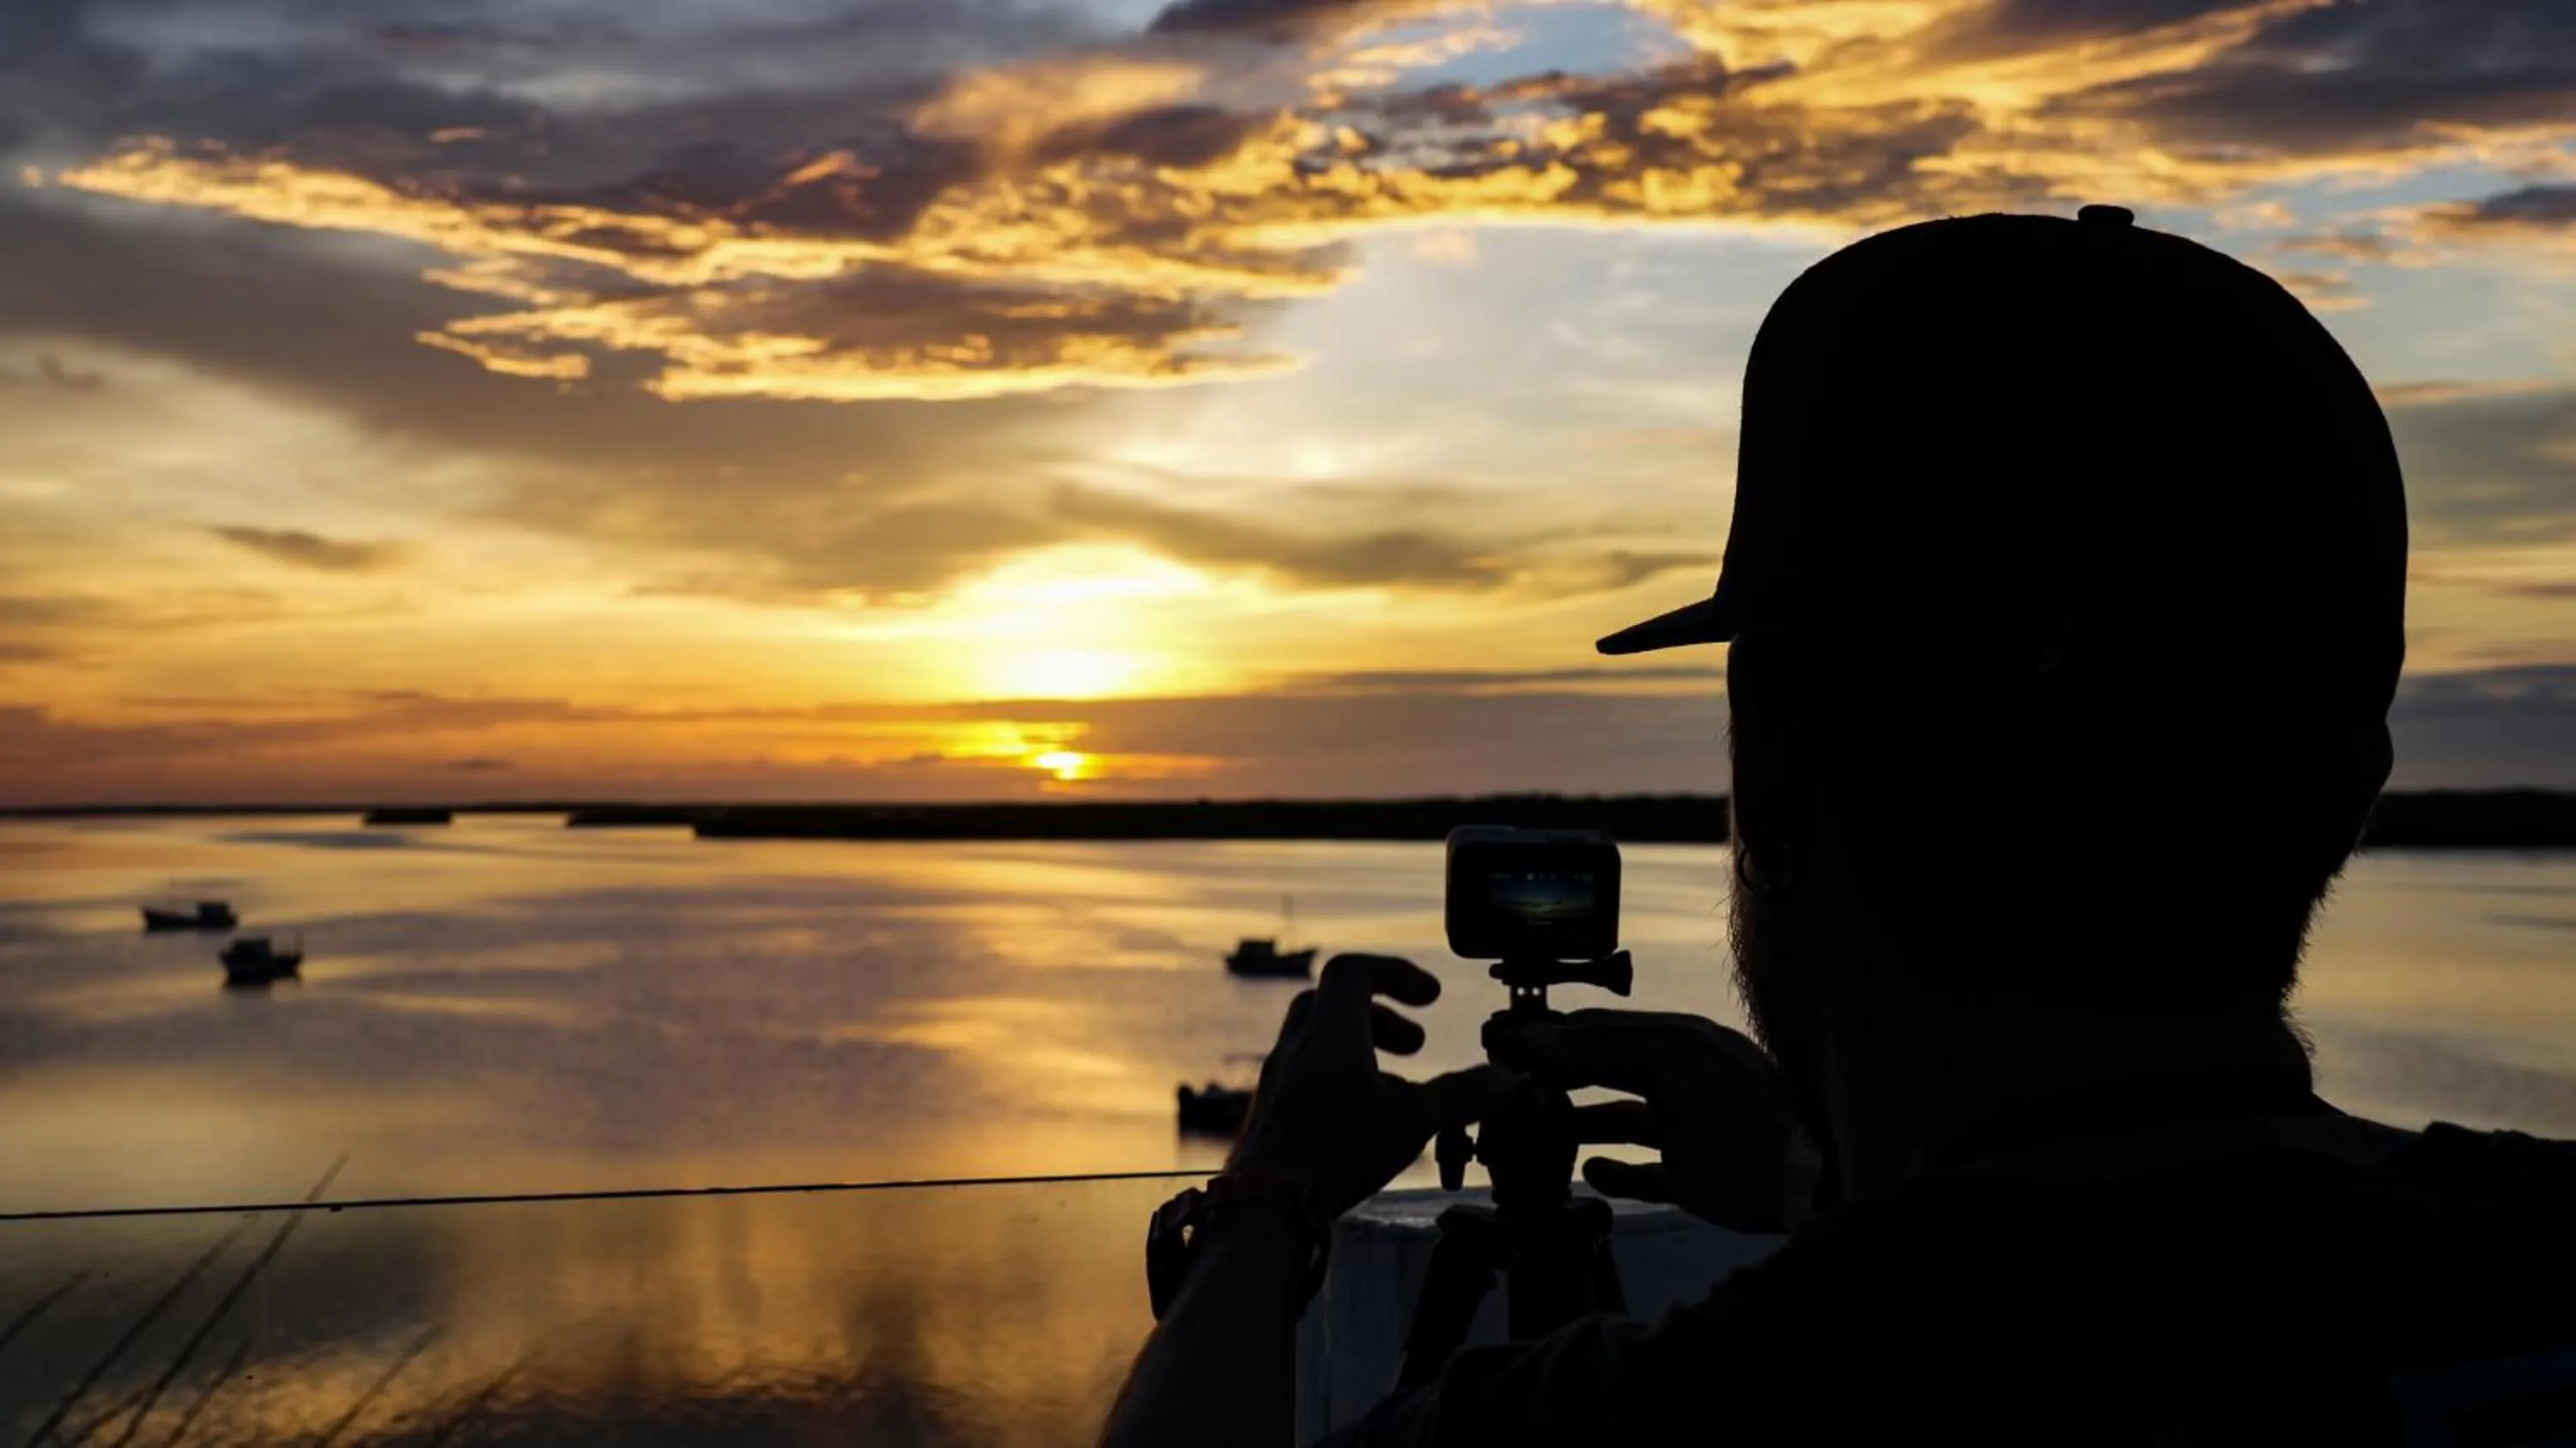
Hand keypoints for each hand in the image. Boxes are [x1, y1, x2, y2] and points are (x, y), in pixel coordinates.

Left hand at [1230, 954, 1493, 1218]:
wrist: (1264, 1204)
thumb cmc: (1337, 1152)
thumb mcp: (1413, 1120)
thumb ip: (1460, 1095)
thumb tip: (1506, 1079)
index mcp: (1331, 1033)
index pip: (1353, 970)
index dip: (1395, 973)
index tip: (1429, 998)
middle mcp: (1298, 1047)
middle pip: (1333, 1003)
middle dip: (1382, 1016)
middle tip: (1415, 1046)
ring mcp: (1278, 1080)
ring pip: (1319, 1043)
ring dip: (1363, 1053)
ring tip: (1400, 1091)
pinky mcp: (1270, 1113)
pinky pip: (1307, 1079)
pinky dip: (1340, 1084)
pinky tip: (1366, 1125)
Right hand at [1496, 1010, 1810, 1232]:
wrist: (1802, 1175)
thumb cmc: (1740, 1104)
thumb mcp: (1672, 1060)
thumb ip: (1607, 1046)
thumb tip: (1542, 1035)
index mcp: (1676, 1045)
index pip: (1604, 1032)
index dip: (1559, 1033)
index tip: (1509, 1036)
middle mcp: (1674, 1083)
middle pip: (1605, 1074)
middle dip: (1560, 1074)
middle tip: (1509, 1080)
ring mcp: (1679, 1132)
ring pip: (1615, 1122)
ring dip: (1576, 1122)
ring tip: (1534, 1125)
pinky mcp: (1685, 1178)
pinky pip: (1638, 1175)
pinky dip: (1612, 1173)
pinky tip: (1590, 1169)